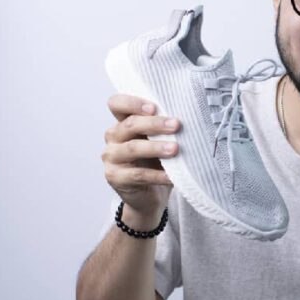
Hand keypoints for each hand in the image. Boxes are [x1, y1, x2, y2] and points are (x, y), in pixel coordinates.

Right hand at [102, 94, 179, 221]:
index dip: (132, 103)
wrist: (150, 196)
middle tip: (176, 125)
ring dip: (156, 147)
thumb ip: (163, 129)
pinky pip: (138, 175)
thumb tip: (188, 118)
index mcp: (122, 123)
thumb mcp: (158, 141)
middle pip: (129, 125)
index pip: (116, 104)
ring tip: (175, 149)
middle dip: (154, 124)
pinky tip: (172, 176)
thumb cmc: (157, 162)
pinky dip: (157, 175)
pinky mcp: (115, 178)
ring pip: (132, 148)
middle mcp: (112, 138)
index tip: (154, 107)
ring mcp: (111, 158)